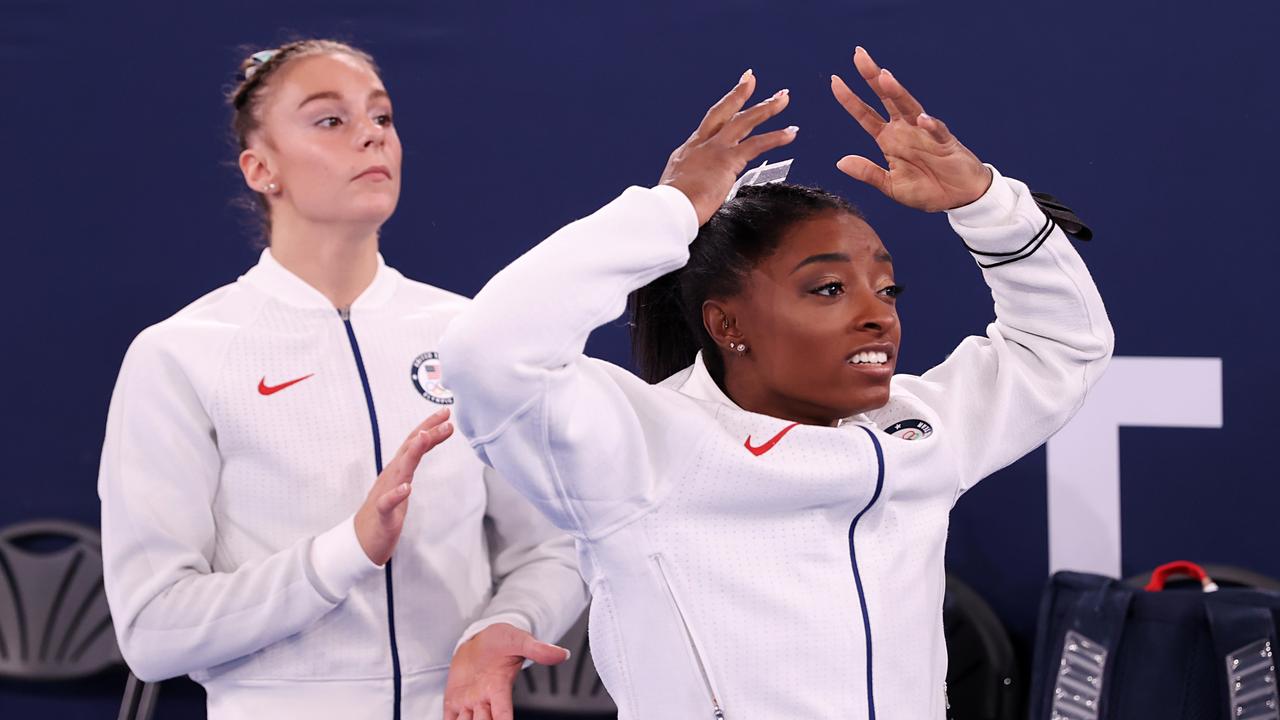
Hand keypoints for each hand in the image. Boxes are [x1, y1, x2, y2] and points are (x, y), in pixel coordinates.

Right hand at [353, 407, 452, 564]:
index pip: (414, 443)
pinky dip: (396, 494)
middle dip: (427, 432)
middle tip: (447, 419)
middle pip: (409, 450)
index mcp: (397, 469)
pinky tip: (406, 488)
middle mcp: (391, 476)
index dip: (429, 427)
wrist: (362, 540)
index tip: (445, 413)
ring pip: (399, 470)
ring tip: (425, 438)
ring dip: (412, 454)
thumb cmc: (385, 510)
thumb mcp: (403, 482)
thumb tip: (427, 440)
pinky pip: (388, 503)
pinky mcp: (382, 515)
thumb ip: (412, 462)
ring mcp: (385, 494)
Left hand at [443, 623, 570, 719]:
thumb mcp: (520, 640)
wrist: (480, 638)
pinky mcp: (454, 699)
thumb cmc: (501, 640)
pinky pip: (450, 719)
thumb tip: (562, 654)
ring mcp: (468, 701)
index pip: (502, 715)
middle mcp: (484, 699)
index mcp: (499, 688)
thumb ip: (538, 649)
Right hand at [659, 70, 798, 224]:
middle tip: (750, 79)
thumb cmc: (669, 208)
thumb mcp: (676, 193)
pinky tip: (791, 132)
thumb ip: (687, 189)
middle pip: (723, 112)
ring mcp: (715, 150)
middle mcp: (701, 145)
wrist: (668, 209)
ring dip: (766, 108)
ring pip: (744, 121)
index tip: (728, 103)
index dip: (720, 115)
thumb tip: (690, 201)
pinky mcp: (728, 160)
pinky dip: (776, 137)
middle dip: (738, 94)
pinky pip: (758, 144)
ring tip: (783, 97)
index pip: (708, 128)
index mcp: (688, 152)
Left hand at [831, 46, 991, 211]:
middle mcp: (904, 130)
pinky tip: (922, 119)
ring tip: (883, 77)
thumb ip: (868, 173)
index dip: (850, 99)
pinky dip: (931, 125)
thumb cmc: (926, 190)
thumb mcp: (890, 186)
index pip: (865, 115)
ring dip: (897, 92)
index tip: (834, 81)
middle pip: (885, 98)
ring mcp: (925, 133)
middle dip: (872, 77)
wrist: (958, 198)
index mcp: (889, 140)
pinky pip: (938, 131)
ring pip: (909, 107)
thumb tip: (840, 161)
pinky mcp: (945, 143)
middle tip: (858, 55)